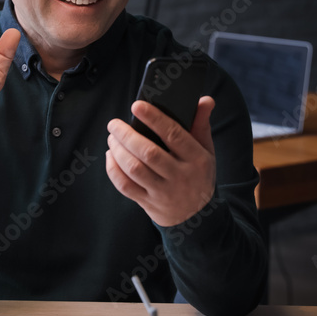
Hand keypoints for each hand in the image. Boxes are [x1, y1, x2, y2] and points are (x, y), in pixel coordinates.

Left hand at [105, 96, 216, 226]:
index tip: (137, 105)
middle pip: (149, 153)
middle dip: (127, 136)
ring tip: (112, 138)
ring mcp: (163, 192)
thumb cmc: (198, 174)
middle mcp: (180, 176)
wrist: (196, 216)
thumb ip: (201, 124)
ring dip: (118, 151)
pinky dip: (113, 170)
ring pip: (134, 169)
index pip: (174, 135)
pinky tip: (110, 156)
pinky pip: (125, 187)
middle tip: (114, 124)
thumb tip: (205, 99)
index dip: (154, 118)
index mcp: (196, 159)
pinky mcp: (148, 203)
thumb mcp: (206, 151)